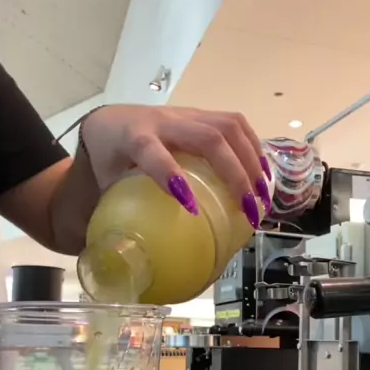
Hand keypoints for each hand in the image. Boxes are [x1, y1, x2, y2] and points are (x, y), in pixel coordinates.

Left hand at [81, 105, 271, 228]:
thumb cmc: (108, 159)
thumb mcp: (107, 186)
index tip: (192, 208)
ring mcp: (185, 115)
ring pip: (227, 126)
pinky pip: (234, 123)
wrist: (109, 122)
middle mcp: (162, 122)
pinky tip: (261, 173)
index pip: (152, 153)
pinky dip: (253, 148)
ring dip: (251, 161)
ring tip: (262, 194)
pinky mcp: (200, 114)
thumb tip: (138, 255)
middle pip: (208, 138)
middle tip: (249, 209)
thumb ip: (123, 213)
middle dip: (235, 173)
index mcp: (133, 140)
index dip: (171, 176)